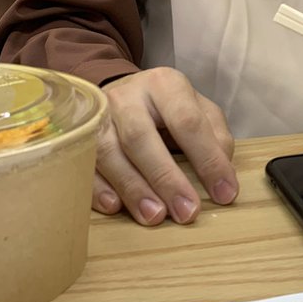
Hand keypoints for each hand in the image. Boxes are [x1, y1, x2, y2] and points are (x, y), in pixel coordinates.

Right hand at [93, 68, 237, 224]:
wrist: (122, 92)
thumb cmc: (168, 108)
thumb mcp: (199, 110)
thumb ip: (216, 136)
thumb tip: (222, 171)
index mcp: (165, 85)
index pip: (188, 122)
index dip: (208, 160)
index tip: (225, 194)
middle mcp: (127, 96)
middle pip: (140, 137)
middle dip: (165, 178)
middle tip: (186, 212)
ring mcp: (97, 116)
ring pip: (108, 152)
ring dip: (132, 188)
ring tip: (154, 216)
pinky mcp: (77, 136)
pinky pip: (83, 163)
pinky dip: (98, 188)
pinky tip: (115, 207)